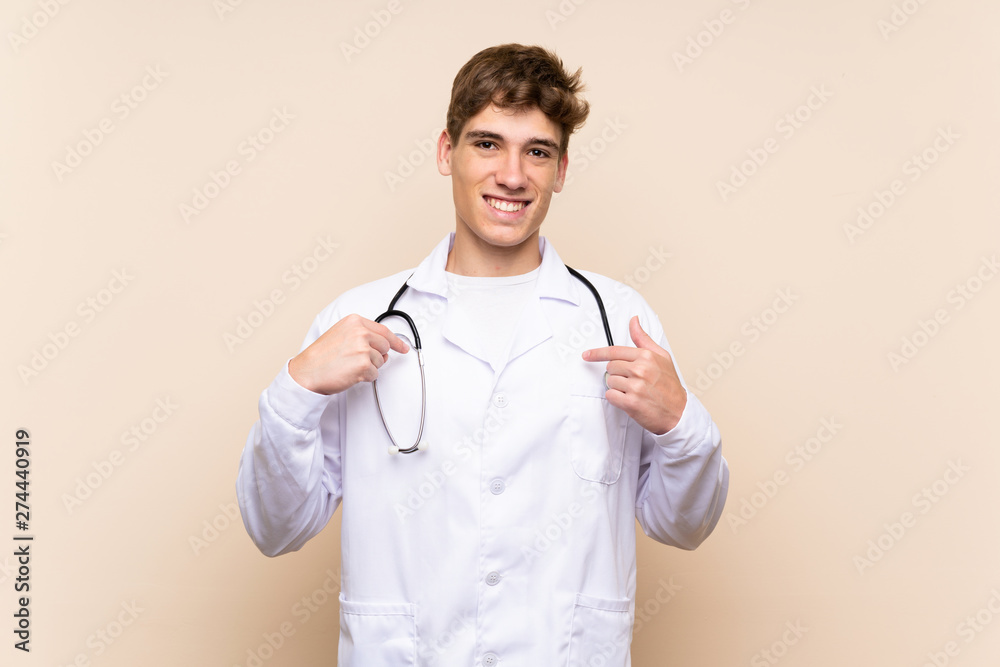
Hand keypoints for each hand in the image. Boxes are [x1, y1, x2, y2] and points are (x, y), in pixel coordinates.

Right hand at [288, 313, 409, 394]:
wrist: (307, 372)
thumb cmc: (320, 356)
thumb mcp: (340, 334)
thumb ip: (361, 333)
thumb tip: (381, 343)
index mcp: (354, 322)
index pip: (384, 331)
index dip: (396, 341)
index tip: (403, 347)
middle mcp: (360, 332)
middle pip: (385, 346)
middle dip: (377, 356)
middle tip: (360, 361)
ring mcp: (363, 348)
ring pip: (380, 362)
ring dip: (368, 367)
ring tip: (349, 366)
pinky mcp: (364, 365)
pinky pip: (374, 374)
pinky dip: (365, 377)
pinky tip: (350, 373)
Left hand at [581, 316, 686, 434]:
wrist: (679, 412)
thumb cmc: (670, 385)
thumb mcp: (662, 357)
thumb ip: (643, 339)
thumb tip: (633, 321)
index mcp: (646, 356)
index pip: (614, 351)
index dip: (597, 353)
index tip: (587, 355)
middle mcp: (640, 370)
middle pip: (610, 367)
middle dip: (617, 373)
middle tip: (631, 380)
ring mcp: (635, 387)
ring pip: (609, 381)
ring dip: (617, 387)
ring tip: (633, 391)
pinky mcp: (631, 403)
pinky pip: (610, 396)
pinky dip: (616, 398)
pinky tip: (629, 399)